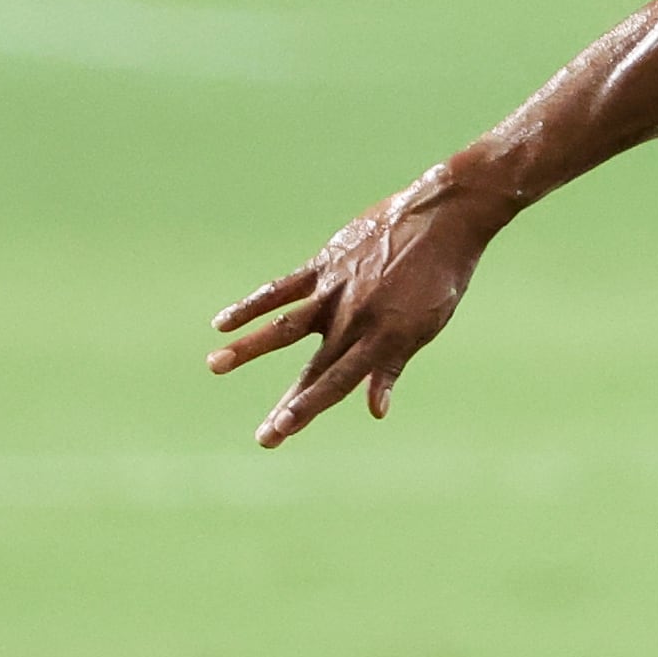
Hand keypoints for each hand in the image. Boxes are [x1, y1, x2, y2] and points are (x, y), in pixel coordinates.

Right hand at [208, 170, 504, 447]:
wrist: (442, 218)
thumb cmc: (441, 277)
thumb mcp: (427, 325)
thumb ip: (392, 366)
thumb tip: (375, 411)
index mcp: (383, 338)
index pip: (340, 382)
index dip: (310, 407)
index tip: (282, 430)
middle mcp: (353, 318)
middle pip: (313, 369)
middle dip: (288, 405)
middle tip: (263, 438)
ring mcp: (335, 290)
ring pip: (284, 324)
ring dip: (248, 347)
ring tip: (215, 365)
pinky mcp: (324, 264)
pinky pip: (281, 288)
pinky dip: (251, 304)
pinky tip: (222, 323)